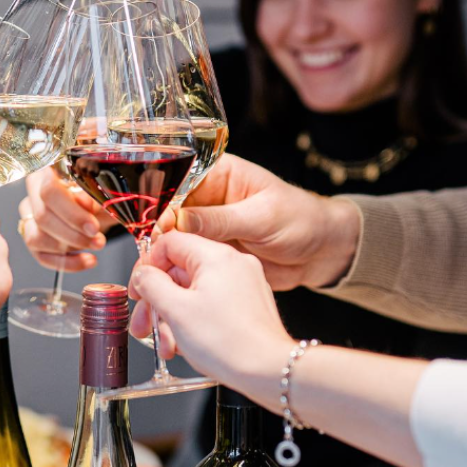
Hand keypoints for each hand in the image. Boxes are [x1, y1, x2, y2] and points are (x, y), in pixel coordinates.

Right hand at [16, 166, 110, 271]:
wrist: (98, 207)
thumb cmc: (98, 195)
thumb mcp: (102, 191)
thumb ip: (93, 195)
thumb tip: (85, 204)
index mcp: (47, 173)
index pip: (49, 192)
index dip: (71, 213)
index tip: (92, 227)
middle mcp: (32, 193)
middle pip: (42, 217)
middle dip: (74, 234)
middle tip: (99, 240)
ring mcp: (28, 217)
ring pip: (37, 238)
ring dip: (70, 248)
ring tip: (96, 245)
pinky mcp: (32, 239)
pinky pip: (42, 257)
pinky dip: (68, 263)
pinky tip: (88, 260)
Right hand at [129, 231, 289, 385]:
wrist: (269, 369)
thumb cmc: (229, 342)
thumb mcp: (176, 310)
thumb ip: (152, 284)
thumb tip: (143, 274)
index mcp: (216, 256)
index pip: (170, 243)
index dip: (147, 266)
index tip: (139, 289)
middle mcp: (234, 264)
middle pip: (180, 271)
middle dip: (157, 301)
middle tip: (144, 324)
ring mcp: (244, 283)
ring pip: (194, 291)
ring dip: (173, 317)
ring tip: (166, 344)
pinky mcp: (249, 304)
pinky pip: (212, 304)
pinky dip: (194, 321)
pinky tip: (185, 344)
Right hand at [158, 153, 359, 290]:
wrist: (322, 251)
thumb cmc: (302, 220)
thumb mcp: (262, 217)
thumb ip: (221, 219)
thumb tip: (180, 219)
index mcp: (219, 175)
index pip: (178, 184)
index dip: (160, 206)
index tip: (151, 230)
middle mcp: (208, 200)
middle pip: (167, 216)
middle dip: (155, 241)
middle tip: (144, 265)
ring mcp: (208, 228)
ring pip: (173, 243)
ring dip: (161, 264)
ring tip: (150, 285)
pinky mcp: (212, 253)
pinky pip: (187, 263)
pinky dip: (176, 278)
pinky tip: (165, 291)